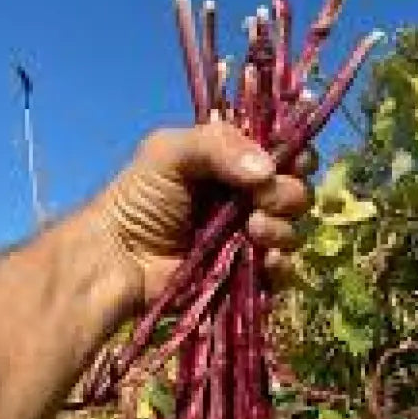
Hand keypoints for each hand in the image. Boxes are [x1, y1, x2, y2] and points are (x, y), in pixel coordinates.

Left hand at [91, 121, 312, 308]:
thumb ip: (218, 145)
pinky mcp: (250, 273)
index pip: (285, 151)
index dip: (296, 155)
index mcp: (235, 161)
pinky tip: (262, 260)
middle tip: (257, 201)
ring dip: (280, 228)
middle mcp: (248, 196)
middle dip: (286, 194)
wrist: (120, 258)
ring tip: (251, 230)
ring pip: (294, 229)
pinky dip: (280, 264)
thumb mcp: (169, 152)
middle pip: (297, 191)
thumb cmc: (140, 199)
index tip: (291, 162)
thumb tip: (268, 170)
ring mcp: (251, 236)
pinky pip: (284, 270)